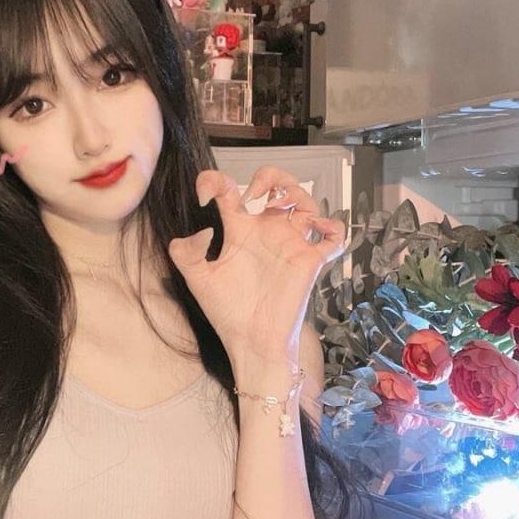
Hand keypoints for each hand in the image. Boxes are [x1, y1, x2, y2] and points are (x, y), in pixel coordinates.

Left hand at [167, 167, 346, 359]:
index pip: (229, 190)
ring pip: (307, 203)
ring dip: (297, 193)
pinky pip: (334, 237)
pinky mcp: (310, 261)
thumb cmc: (227, 312)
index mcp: (239, 231)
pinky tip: (315, 228)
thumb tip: (202, 229)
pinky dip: (332, 226)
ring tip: (278, 205)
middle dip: (269, 176)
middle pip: (278, 185)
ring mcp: (291, 244)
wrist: (251, 342)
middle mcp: (267, 232)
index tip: (205, 195)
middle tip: (254, 194)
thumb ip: (185, 253)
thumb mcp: (197, 279)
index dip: (213, 181)